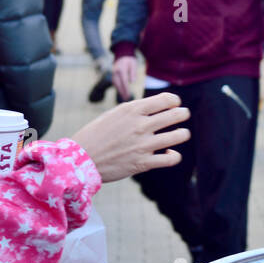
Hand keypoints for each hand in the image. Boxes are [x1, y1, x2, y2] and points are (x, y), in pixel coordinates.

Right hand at [70, 92, 191, 182]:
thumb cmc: (96, 135)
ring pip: (178, 136)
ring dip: (183, 133)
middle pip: (176, 115)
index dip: (175, 101)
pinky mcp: (142, 163)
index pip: (166, 99)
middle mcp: (140, 125)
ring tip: (182, 133)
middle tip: (183, 115)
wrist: (80, 159)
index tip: (174, 105)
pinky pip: (170, 159)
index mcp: (132, 110)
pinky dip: (174, 156)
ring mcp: (143, 145)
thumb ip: (135, 110)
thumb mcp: (114, 114)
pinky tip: (170, 153)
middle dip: (183, 114)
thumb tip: (156, 106)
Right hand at [112, 55, 138, 100]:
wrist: (122, 55)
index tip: (128, 94)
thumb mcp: (133, 64)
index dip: (126, 88)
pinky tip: (122, 92)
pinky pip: (115, 82)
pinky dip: (118, 88)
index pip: (124, 80)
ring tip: (125, 97)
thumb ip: (133, 72)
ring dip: (119, 91)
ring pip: (115, 84)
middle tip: (127, 98)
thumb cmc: (129, 60)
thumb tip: (132, 82)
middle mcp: (116, 72)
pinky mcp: (113, 75)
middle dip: (122, 91)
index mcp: (121, 69)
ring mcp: (113, 73)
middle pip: (118, 83)